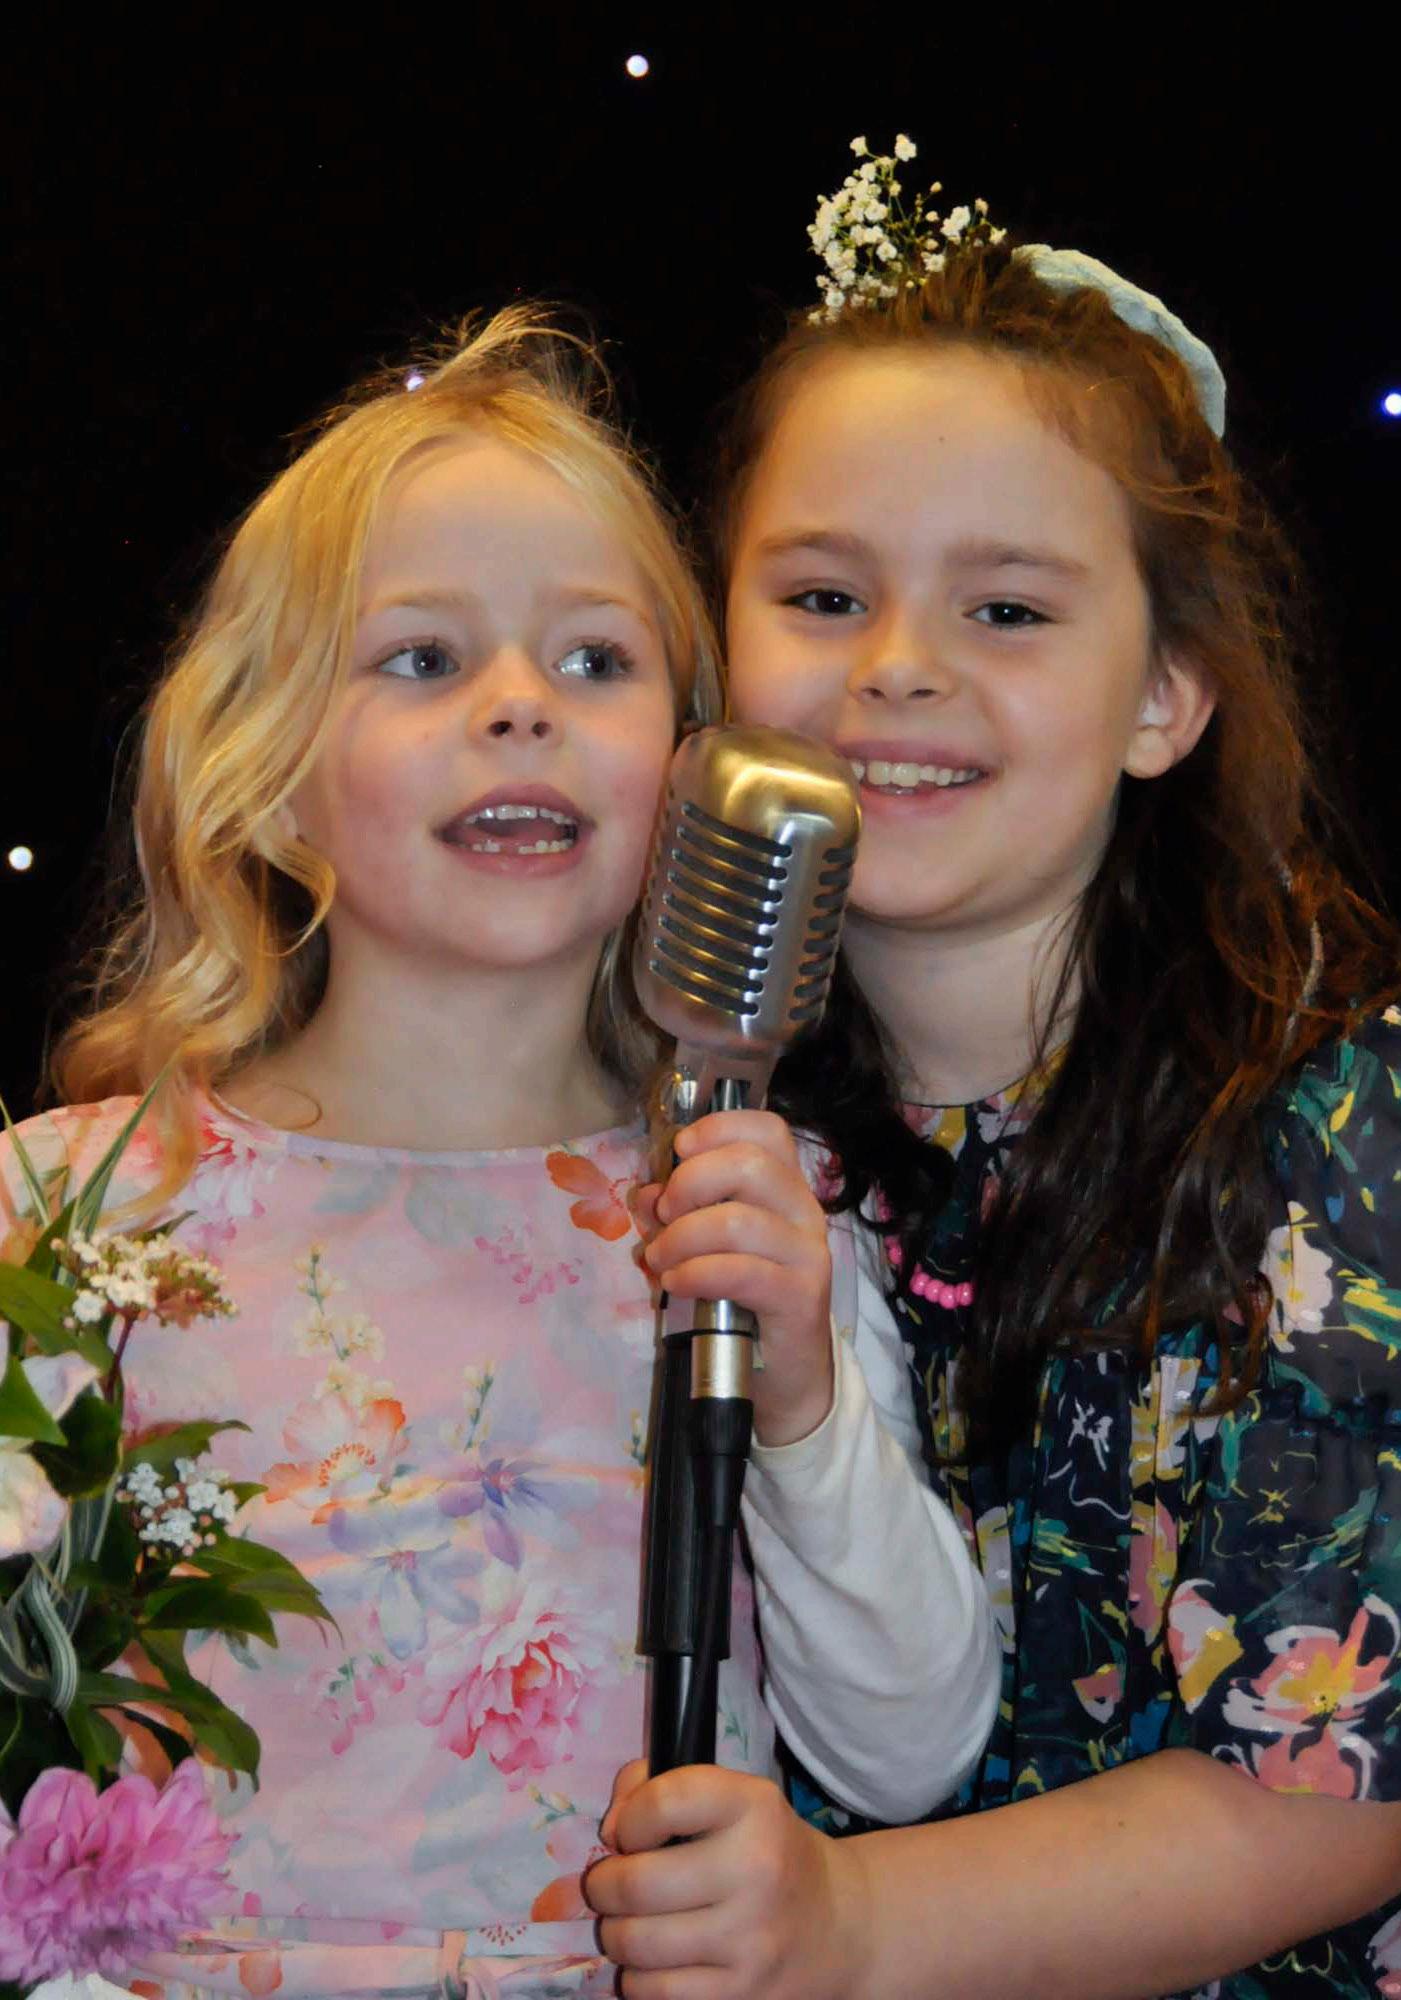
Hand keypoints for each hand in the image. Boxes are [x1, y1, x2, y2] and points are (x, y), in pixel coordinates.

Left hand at [585, 1761, 864, 1999]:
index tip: (628, 1835)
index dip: (629, 1819)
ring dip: (614, 1934)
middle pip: (636, 1884)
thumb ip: (657, 1786)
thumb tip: (610, 1832)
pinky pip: (655, 1992)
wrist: (836, 1924)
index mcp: (753, 1806)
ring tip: (627, 1924)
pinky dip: (636, 1978)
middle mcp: (757, 1868)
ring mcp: (751, 1938)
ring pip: (636, 1943)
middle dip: (602, 1886)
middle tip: (607, 1886)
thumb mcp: (730, 1798)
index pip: (666, 1801)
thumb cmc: (763, 1849)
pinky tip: (651, 1961)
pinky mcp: (741, 1993)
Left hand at [637, 1110, 832, 1445]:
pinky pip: (742, 1271)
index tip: (680, 1150)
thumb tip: (645, 1193)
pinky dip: (696, 1273)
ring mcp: (807, 1252)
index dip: (719, 1127)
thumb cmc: (744, 1302)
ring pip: (738, 1220)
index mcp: (784, 1187)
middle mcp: (803, 1210)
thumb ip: (678, 1215)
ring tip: (661, 1261)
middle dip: (691, 1183)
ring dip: (682, 1238)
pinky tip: (676, 1284)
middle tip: (664, 1216)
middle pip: (750, 1163)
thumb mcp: (705, 1249)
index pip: (767, 1129)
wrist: (786, 1376)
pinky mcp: (801, 1296)